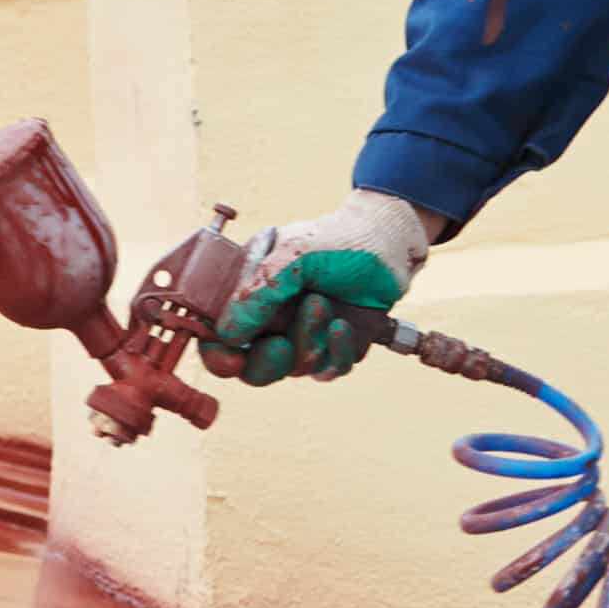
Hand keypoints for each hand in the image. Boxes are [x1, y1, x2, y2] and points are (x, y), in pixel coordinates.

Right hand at [214, 191, 432, 384]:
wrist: (390, 241)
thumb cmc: (338, 238)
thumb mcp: (292, 256)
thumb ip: (257, 293)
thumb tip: (227, 334)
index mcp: (250, 291)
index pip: (219, 333)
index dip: (218, 353)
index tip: (231, 358)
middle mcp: (273, 317)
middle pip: (251, 365)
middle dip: (265, 362)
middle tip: (280, 346)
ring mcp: (304, 333)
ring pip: (294, 367)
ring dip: (307, 340)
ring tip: (323, 304)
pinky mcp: (336, 346)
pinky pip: (329, 369)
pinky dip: (335, 352)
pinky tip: (343, 326)